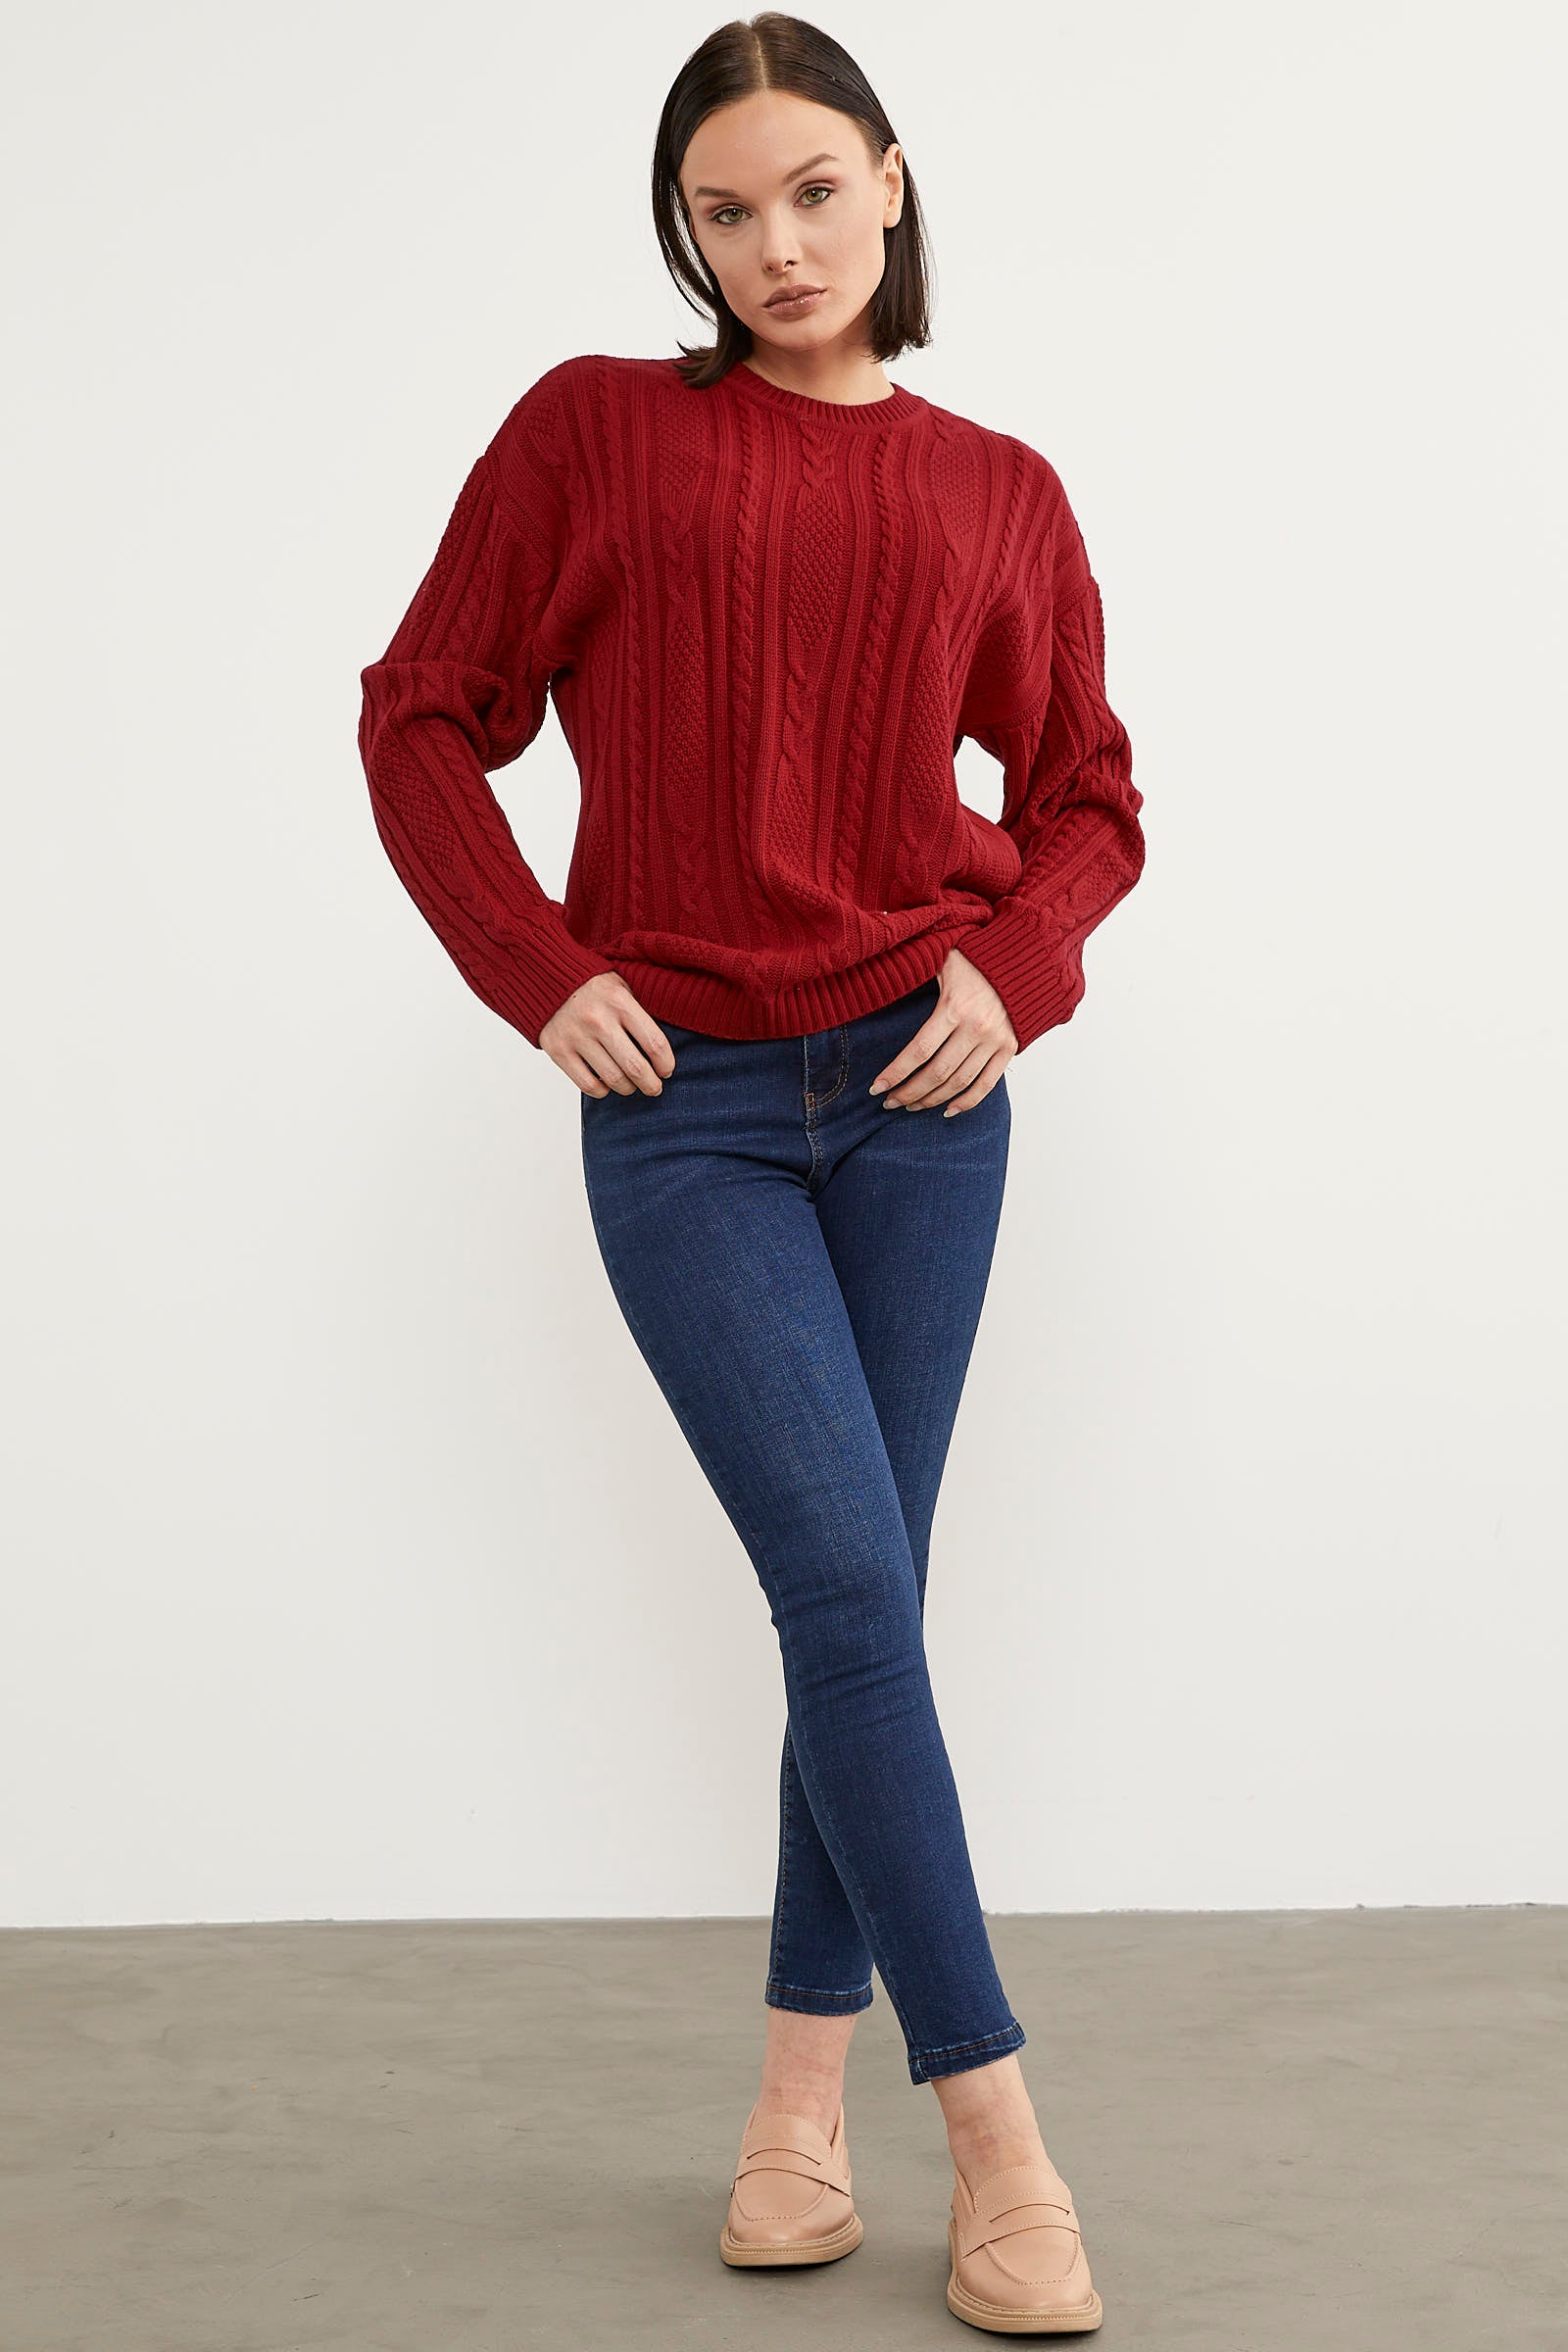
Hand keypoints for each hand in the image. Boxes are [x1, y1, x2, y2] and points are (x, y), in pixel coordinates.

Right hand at [540, 972, 675, 1097]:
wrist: (547, 978)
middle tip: (655, 1088)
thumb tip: (660, 1052)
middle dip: (651, 1085)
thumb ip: (640, 1014)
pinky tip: (606, 1084)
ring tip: (631, 1085)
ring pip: (613, 1079)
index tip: (666, 1070)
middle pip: (636, 1067)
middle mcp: (598, 1020)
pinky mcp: (558, 1050)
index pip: (654, 1043)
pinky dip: (602, 1091)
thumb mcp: (621, 988)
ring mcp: (576, 1036)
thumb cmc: (592, 987)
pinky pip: (587, 1084)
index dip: (666, 1064)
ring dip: (628, 1088)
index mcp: (620, 1002)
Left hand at [868, 949, 1016, 1115]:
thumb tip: (882, 978)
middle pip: (936, 1073)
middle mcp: (976, 1028)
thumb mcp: (943, 961)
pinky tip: (947, 1111)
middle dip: (909, 1092)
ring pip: (958, 1083)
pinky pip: (987, 1084)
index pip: (919, 1051)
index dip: (896, 1073)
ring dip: (932, 1100)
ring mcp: (995, 1041)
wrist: (1022, 959)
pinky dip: (967, 1102)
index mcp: (955, 1007)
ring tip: (912, 1106)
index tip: (876, 1087)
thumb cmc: (976, 959)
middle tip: (890, 1102)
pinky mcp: (1009, 1048)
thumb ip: (917, 972)